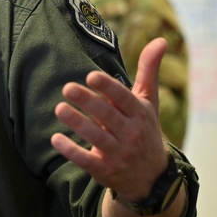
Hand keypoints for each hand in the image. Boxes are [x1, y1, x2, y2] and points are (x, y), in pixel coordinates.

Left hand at [51, 38, 170, 201]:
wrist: (150, 177)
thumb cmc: (144, 129)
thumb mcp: (148, 101)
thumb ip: (149, 71)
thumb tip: (161, 39)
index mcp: (139, 113)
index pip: (123, 98)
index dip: (108, 87)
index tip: (91, 75)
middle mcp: (131, 133)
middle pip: (108, 116)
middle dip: (88, 102)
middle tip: (67, 88)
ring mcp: (118, 153)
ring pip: (96, 137)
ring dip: (77, 123)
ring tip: (59, 108)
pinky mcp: (104, 169)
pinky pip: (86, 160)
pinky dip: (71, 151)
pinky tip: (55, 138)